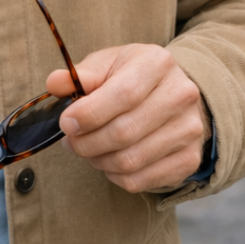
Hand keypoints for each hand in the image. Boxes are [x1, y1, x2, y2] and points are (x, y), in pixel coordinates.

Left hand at [46, 44, 209, 193]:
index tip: (67, 122)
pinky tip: (107, 161)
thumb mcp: (107, 64)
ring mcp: (190, 130)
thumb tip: (54, 84)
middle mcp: (180, 95)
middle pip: (125, 131)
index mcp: (157, 63)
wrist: (172, 92)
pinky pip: (142, 180)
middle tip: (71, 141)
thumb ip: (80, 75)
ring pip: (131, 160)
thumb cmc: (132, 75)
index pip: (123, 94)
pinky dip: (116, 176)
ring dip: (99, 160)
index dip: (90, 114)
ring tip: (86, 150)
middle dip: (88, 142)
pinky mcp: (189, 159)